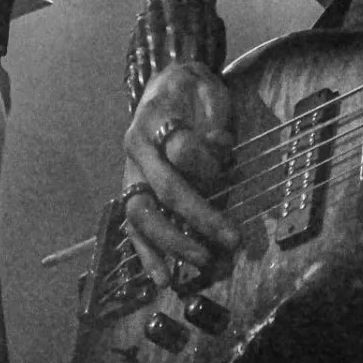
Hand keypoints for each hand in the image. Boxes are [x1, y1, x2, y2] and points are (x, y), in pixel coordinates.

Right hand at [122, 63, 239, 286]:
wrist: (164, 84)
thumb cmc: (192, 90)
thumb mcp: (209, 90)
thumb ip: (214, 118)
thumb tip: (219, 148)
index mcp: (155, 117)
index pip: (179, 148)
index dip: (208, 162)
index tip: (232, 164)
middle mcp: (136, 147)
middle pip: (164, 189)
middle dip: (199, 217)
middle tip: (230, 240)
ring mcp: (130, 172)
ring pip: (142, 213)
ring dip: (172, 242)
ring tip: (200, 263)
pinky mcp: (131, 191)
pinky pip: (133, 226)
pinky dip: (146, 253)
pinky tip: (162, 277)